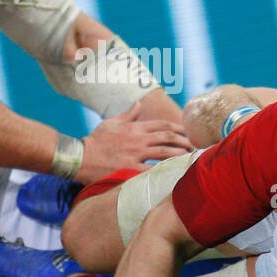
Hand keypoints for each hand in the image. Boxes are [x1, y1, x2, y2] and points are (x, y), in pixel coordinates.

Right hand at [77, 101, 191, 181]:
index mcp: (135, 127)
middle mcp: (138, 139)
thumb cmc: (95, 141)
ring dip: (180, 154)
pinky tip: (176, 173)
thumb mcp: (111, 123)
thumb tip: (138, 103)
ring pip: (165, 152)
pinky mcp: (130, 168)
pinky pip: (152, 170)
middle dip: (184, 140)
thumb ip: (128, 114)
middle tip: (196, 146)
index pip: (162, 125)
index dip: (178, 128)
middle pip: (168, 137)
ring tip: (191, 157)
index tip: (188, 133)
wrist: (80, 156)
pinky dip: (165, 171)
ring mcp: (135, 154)